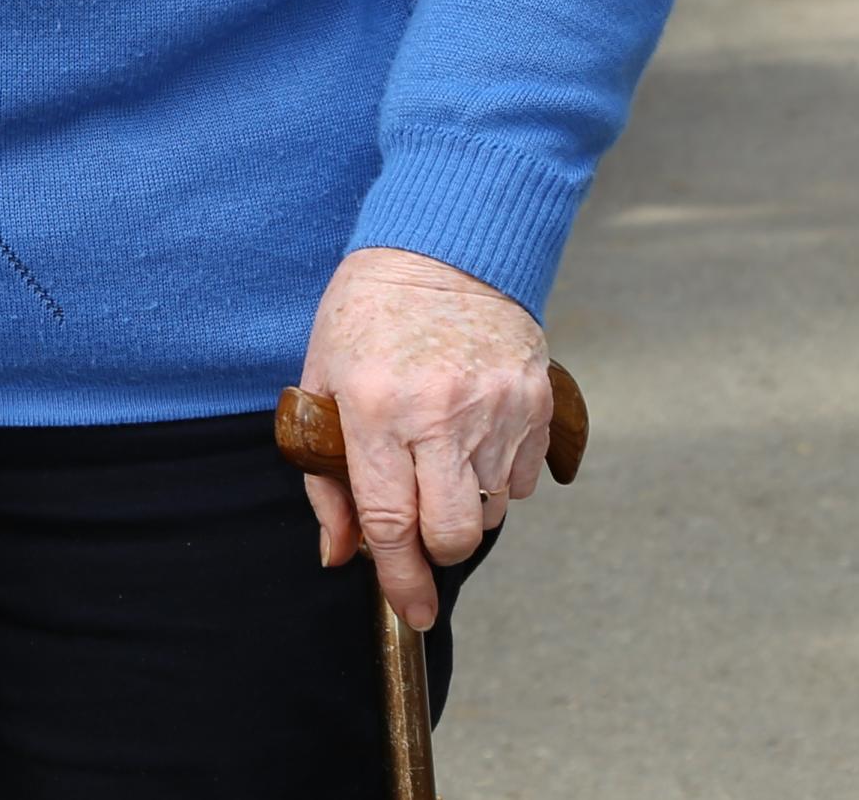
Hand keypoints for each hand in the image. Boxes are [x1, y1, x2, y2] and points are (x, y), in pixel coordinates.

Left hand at [293, 245, 550, 632]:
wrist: (443, 245)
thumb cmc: (368, 312)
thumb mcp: (323, 380)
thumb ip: (325, 474)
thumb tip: (339, 555)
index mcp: (375, 408)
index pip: (390, 521)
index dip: (398, 578)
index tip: (411, 612)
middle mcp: (439, 413)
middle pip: (453, 534)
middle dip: (436, 550)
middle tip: (420, 530)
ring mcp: (495, 407)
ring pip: (491, 510)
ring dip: (465, 510)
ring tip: (440, 463)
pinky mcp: (535, 399)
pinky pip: (522, 478)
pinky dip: (498, 479)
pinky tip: (473, 441)